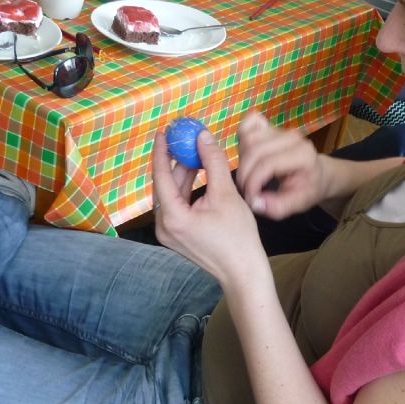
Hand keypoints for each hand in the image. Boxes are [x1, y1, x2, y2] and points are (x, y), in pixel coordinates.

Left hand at [151, 130, 263, 285]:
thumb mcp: (227, 194)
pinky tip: (199, 173)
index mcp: (172, 217)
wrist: (243, 271)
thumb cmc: (238, 237)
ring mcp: (169, 232)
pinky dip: (187, 188)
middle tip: (185, 138)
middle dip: (176, 160)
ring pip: (172, 194)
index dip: (161, 152)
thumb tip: (203, 137)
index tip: (163, 132)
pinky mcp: (177, 235)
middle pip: (166, 185)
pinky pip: (177, 205)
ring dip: (184, 174)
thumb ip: (213, 162)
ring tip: (196, 153)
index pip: (161, 176)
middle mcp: (164, 226)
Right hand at [235, 112, 329, 219]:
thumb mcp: (298, 204)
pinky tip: (246, 156)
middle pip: (254, 150)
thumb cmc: (308, 189)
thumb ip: (277, 207)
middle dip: (244, 174)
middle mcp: (291, 137)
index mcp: (302, 154)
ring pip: (248, 138)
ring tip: (248, 177)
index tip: (250, 199)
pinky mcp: (270, 126)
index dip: (253, 183)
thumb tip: (254, 203)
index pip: (267, 164)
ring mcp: (280, 129)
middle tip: (245, 191)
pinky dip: (242, 138)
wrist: (318, 173)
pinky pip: (249, 123)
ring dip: (242, 160)